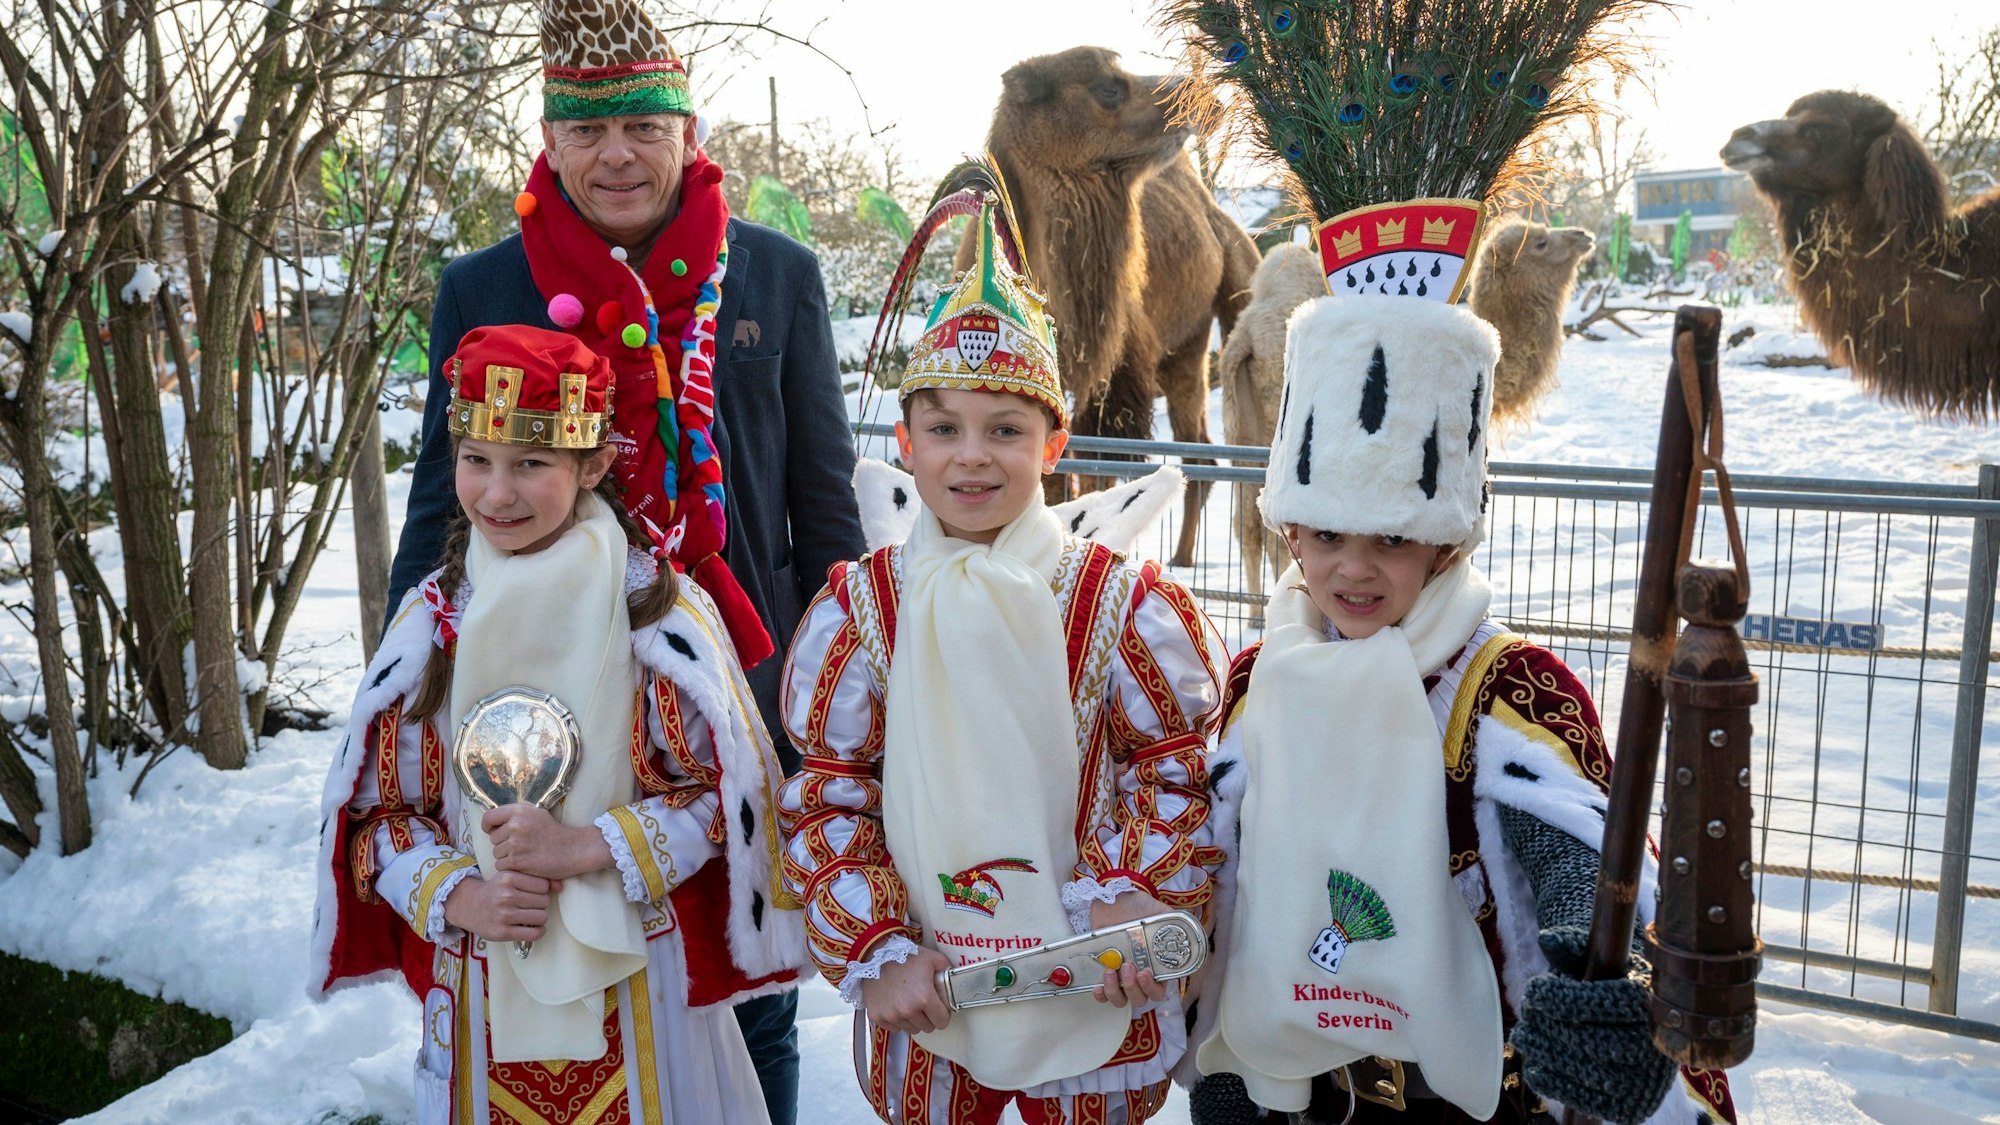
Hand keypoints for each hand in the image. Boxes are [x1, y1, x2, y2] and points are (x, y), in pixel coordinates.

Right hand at [442, 870, 559, 942]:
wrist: (468, 905)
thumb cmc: (496, 889)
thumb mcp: (511, 876)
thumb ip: (535, 878)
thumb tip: (560, 886)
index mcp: (509, 878)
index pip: (543, 885)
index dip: (541, 890)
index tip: (533, 892)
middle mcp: (506, 896)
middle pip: (544, 901)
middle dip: (541, 904)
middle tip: (531, 905)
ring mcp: (504, 915)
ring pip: (541, 917)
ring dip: (540, 918)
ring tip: (531, 915)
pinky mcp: (503, 932)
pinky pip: (534, 934)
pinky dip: (538, 932)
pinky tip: (533, 928)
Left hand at [484, 803, 612, 880]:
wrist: (574, 849)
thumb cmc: (554, 831)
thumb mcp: (536, 813)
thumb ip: (515, 813)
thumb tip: (493, 820)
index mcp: (519, 811)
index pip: (489, 817)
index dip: (488, 826)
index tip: (493, 831)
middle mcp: (515, 825)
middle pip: (493, 838)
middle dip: (503, 843)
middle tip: (520, 845)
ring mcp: (515, 843)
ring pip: (496, 853)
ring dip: (506, 856)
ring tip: (524, 854)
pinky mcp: (517, 860)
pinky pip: (501, 865)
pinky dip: (510, 867)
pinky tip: (524, 863)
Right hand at [859, 946, 952, 1035]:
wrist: (875, 953)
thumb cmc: (905, 955)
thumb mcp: (932, 958)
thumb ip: (947, 971)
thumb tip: (956, 982)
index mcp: (924, 998)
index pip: (942, 1022)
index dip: (943, 1014)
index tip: (939, 1007)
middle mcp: (908, 1010)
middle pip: (927, 1027)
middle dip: (928, 1017)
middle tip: (923, 1002)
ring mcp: (891, 1015)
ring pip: (911, 1029)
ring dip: (913, 1019)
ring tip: (908, 1002)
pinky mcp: (878, 1017)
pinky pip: (895, 1028)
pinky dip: (897, 1020)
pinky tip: (896, 1004)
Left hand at [1090, 890, 1171, 1005]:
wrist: (1112, 899)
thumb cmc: (1137, 907)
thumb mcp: (1158, 912)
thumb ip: (1173, 923)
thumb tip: (1184, 930)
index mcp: (1155, 966)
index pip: (1158, 990)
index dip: (1152, 988)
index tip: (1144, 973)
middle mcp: (1139, 975)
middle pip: (1141, 999)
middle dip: (1133, 987)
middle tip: (1128, 966)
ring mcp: (1120, 976)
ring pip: (1122, 1000)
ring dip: (1116, 991)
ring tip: (1110, 971)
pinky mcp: (1102, 973)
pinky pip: (1102, 996)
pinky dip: (1100, 996)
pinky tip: (1097, 986)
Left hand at [1511, 929, 1677, 1124]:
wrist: (1630, 1023)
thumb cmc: (1607, 983)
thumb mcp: (1595, 958)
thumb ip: (1572, 947)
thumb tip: (1547, 940)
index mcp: (1652, 1002)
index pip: (1612, 1001)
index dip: (1568, 999)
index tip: (1533, 991)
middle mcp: (1656, 1044)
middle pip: (1598, 1041)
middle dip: (1552, 1029)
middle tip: (1525, 1018)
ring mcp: (1646, 1080)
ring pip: (1590, 1072)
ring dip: (1548, 1055)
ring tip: (1524, 1037)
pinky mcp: (1631, 1106)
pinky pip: (1590, 1100)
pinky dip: (1558, 1085)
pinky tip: (1536, 1067)